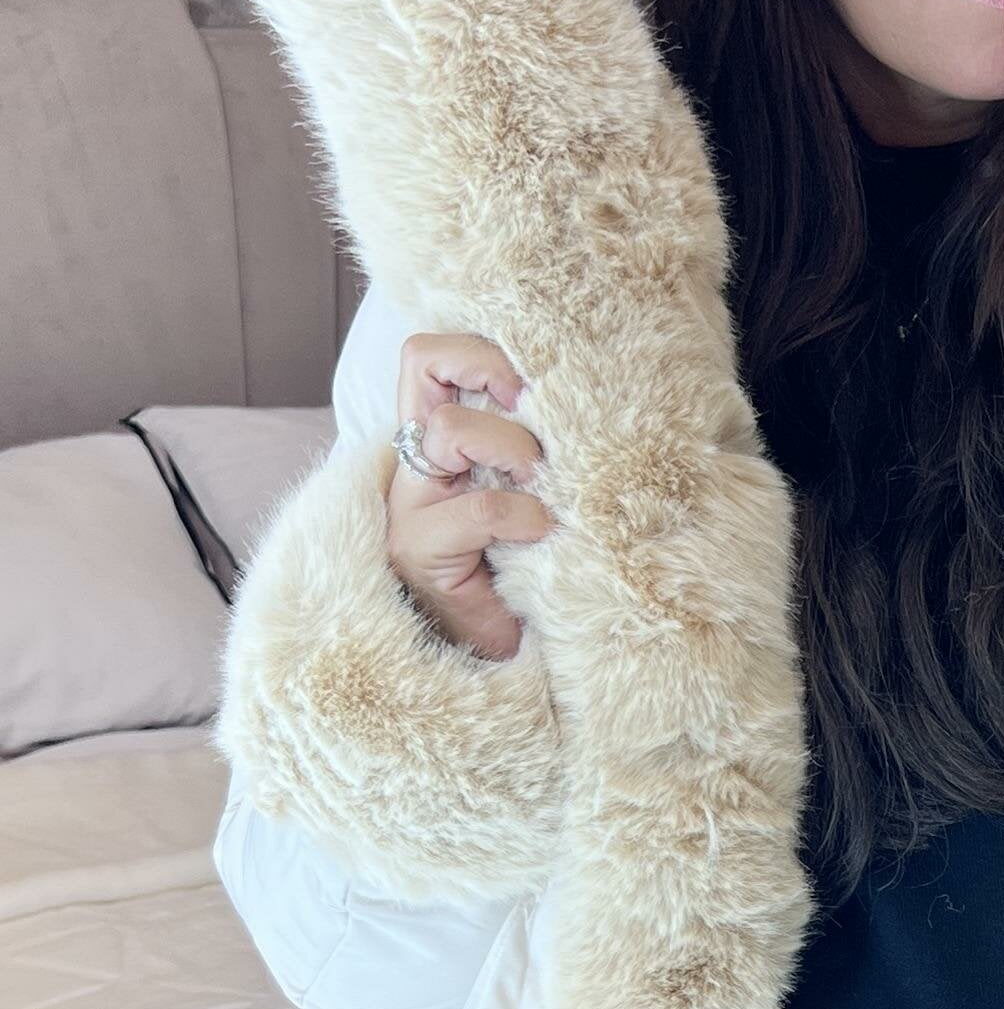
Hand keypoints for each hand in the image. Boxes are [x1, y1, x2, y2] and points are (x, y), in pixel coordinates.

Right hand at [386, 332, 556, 661]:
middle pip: (427, 369)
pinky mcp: (418, 551)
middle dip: (501, 390)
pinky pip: (482, 508)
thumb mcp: (531, 492)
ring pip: (451, 429)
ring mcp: (408, 505)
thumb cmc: (523, 571)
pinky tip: (543, 536)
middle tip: (540, 442)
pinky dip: (525, 515)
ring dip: (515, 451)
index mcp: (433, 442)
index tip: (530, 384)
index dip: (477, 352)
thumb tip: (590, 401)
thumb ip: (536, 447)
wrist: (498, 656)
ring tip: (542, 492)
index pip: (426, 358)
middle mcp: (412, 464)